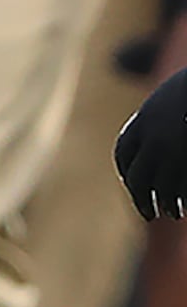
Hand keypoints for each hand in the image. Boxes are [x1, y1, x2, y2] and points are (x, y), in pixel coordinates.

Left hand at [121, 67, 186, 214]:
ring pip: (163, 188)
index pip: (125, 153)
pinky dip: (183, 199)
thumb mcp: (178, 92)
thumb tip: (157, 130)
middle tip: (148, 212)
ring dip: (166, 204)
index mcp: (147, 119)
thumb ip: (163, 112)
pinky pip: (184, 188)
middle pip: (139, 177)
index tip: (132, 184)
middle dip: (141, 197)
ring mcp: (178, 151)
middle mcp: (156, 137)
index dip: (127, 172)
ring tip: (173, 213)